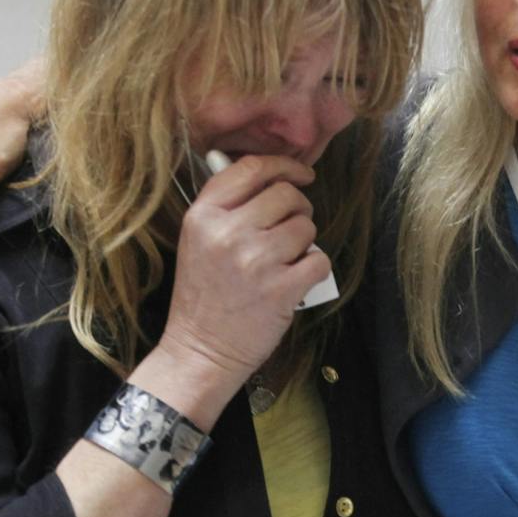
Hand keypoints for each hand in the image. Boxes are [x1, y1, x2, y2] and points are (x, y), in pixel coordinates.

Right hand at [156, 156, 330, 385]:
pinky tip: (295, 279)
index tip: (301, 173)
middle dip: (297, 209)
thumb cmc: (203, 296)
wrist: (201, 351)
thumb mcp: (198, 240)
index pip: (252, 168)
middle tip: (288, 230)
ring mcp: (256, 261)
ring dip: (304, 242)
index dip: (284, 166)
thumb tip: (270, 174)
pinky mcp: (281, 289)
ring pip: (306, 227)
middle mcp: (228, 233)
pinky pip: (319, 260)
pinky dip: (314, 269)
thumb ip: (227, 206)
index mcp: (203, 216)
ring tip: (284, 260)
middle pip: (286, 195)